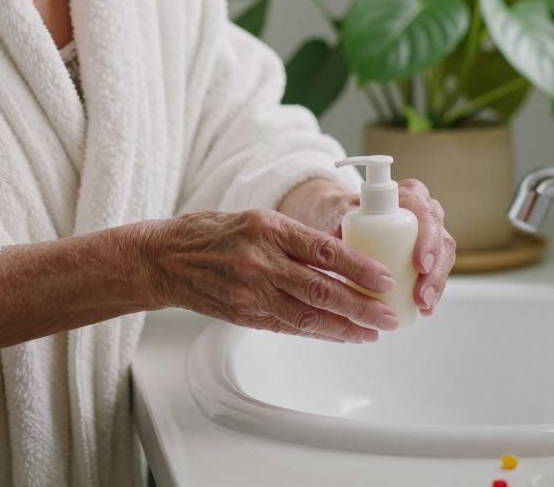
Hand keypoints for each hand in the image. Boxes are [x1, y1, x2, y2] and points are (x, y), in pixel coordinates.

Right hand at [138, 209, 401, 342]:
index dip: (359, 267)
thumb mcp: (257, 220)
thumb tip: (343, 260)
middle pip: (322, 288)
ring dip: (345, 327)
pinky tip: (339, 334)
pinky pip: (288, 326)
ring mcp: (251, 291)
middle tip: (388, 316)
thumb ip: (296, 239)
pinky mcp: (244, 315)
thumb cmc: (212, 234)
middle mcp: (261, 261)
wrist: (165, 260)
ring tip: (371, 332)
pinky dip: (317, 332)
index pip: (325, 250)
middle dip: (361, 306)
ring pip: (308, 314)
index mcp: (268, 229)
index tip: (385, 278)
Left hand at [281, 178, 455, 314]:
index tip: (418, 264)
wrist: (340, 220)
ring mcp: (428, 234)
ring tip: (423, 306)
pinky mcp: (426, 255)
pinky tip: (425, 309)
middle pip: (440, 239)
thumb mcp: (338, 211)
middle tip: (421, 296)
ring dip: (436, 285)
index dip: (427, 239)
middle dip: (435, 271)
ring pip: (443, 258)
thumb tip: (342, 234)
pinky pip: (435, 272)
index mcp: (409, 195)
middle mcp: (424, 212)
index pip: (425, 213)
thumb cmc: (342, 211)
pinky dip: (433, 292)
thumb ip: (340, 216)